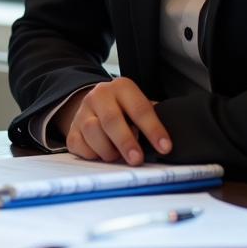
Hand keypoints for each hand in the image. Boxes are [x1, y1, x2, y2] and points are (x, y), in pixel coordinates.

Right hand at [57, 77, 171, 165]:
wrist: (94, 104)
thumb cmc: (125, 110)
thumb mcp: (139, 107)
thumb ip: (154, 120)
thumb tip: (174, 143)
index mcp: (122, 88)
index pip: (140, 108)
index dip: (153, 129)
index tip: (165, 147)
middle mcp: (100, 96)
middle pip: (111, 120)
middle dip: (126, 142)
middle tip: (137, 159)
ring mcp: (83, 112)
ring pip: (92, 132)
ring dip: (108, 150)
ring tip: (118, 157)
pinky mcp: (72, 129)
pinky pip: (79, 145)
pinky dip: (92, 154)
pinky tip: (101, 154)